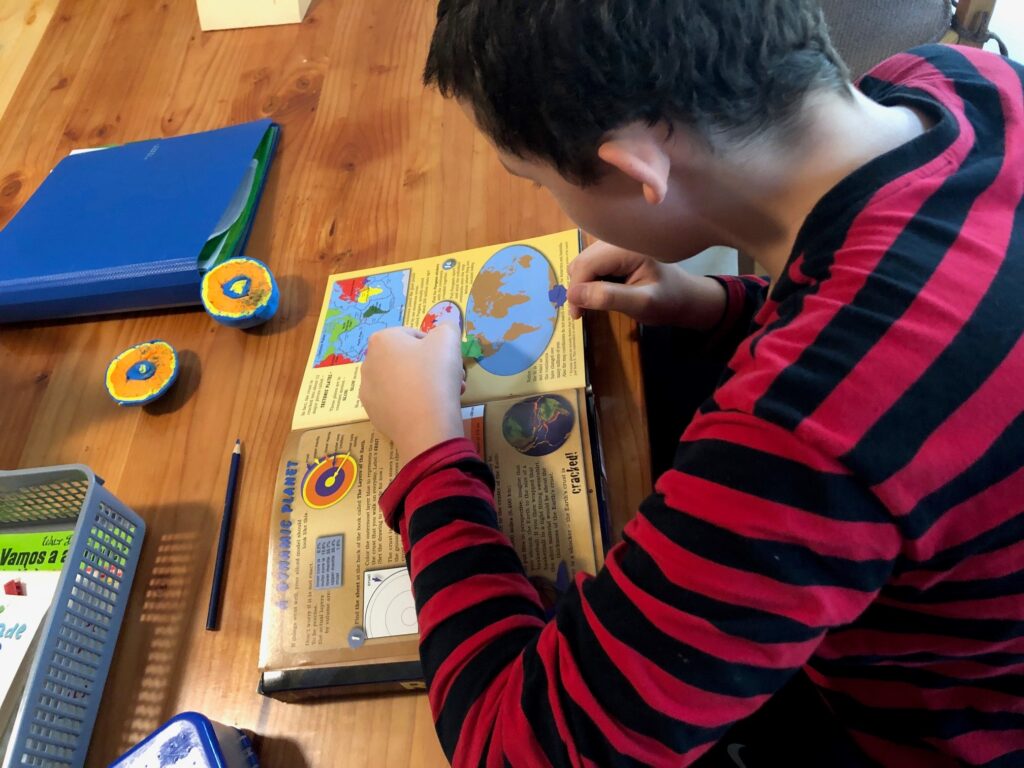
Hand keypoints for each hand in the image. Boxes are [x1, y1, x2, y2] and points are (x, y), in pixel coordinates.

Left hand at [360, 325, 465, 464]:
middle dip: (431, 367)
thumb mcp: (449, 339)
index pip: (415, 336)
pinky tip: (428, 411)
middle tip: (451, 379)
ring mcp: (368, 391)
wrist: (427, 426)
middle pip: (407, 359)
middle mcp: (368, 362)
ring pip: (403, 381)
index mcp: (382, 340)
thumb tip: (445, 328)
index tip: (448, 360)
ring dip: (425, 384)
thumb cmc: (435, 375)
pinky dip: (413, 403)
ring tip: (445, 397)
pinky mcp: (374, 414)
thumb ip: (447, 327)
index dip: (436, 347)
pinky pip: (397, 401)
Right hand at [567, 240, 726, 328]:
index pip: (586, 264)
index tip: (577, 315)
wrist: (685, 297)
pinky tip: (603, 293)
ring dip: (584, 286)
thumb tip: (573, 294)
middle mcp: (619, 239)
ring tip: (597, 304)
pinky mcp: (614, 251)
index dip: (576, 290)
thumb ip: (609, 298)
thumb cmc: (668, 301)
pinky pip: (592, 265)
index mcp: (627, 246)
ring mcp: (616, 243)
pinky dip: (591, 281)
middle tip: (584, 312)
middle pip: (582, 261)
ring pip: (583, 263)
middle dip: (578, 288)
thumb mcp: (641, 303)